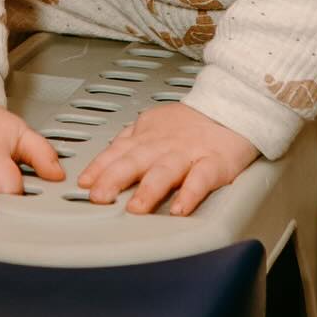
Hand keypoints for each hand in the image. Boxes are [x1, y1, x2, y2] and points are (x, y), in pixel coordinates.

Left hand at [77, 103, 257, 214]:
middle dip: (114, 179)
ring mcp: (188, 154)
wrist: (231, 107)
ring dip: (149, 190)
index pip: (117, 152)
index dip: (99, 168)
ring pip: (165, 171)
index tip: (85, 184)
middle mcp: (163, 145)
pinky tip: (180, 208)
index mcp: (146, 137)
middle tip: (99, 198)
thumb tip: (101, 162)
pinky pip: (202, 179)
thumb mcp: (151, 124)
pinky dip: (190, 194)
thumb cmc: (190, 122)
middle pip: (135, 161)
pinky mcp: (215, 163)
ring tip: (135, 208)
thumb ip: (128, 142)